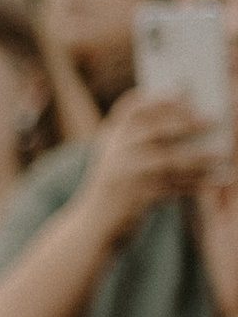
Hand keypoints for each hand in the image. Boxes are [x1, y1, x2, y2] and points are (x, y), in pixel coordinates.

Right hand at [79, 81, 223, 252]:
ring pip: (168, 160)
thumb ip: (141, 138)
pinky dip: (197, 183)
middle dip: (186, 122)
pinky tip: (217, 179)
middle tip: (213, 119)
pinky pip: (173, 186)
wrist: (93, 226)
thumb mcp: (118, 157)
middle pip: (155, 130)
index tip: (184, 89)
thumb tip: (191, 116)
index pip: (132, 108)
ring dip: (199, 157)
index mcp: (112, 136)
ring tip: (223, 154)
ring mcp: (124, 175)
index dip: (159, 97)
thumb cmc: (117, 186)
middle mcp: (115, 152)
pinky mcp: (136, 198)